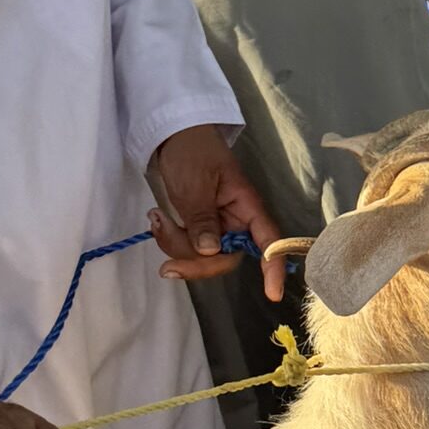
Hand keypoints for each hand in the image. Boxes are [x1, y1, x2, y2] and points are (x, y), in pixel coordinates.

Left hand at [150, 126, 285, 300]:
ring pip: (202, 257)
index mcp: (246, 207)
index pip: (269, 241)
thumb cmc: (193, 151)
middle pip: (225, 258)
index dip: (273, 267)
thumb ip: (203, 218)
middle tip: (163, 239)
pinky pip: (188, 249)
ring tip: (155, 218)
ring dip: (175, 245)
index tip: (272, 293)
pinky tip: (157, 219)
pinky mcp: (199, 228)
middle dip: (194, 259)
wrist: (174, 135)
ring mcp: (217, 227)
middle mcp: (236, 222)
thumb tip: (212, 251)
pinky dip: (170, 239)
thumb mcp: (196, 183)